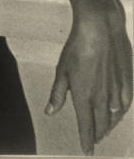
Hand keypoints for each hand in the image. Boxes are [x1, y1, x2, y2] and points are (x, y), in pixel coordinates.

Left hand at [46, 9, 132, 154]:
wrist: (100, 29)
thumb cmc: (77, 47)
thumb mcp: (62, 70)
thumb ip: (58, 93)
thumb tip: (50, 111)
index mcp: (84, 96)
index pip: (86, 126)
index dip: (86, 140)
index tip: (87, 151)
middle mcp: (102, 98)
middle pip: (101, 124)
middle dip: (97, 134)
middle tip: (94, 141)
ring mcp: (117, 91)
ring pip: (114, 117)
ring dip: (109, 126)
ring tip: (104, 131)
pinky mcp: (126, 82)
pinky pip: (125, 105)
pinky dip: (120, 113)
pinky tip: (118, 113)